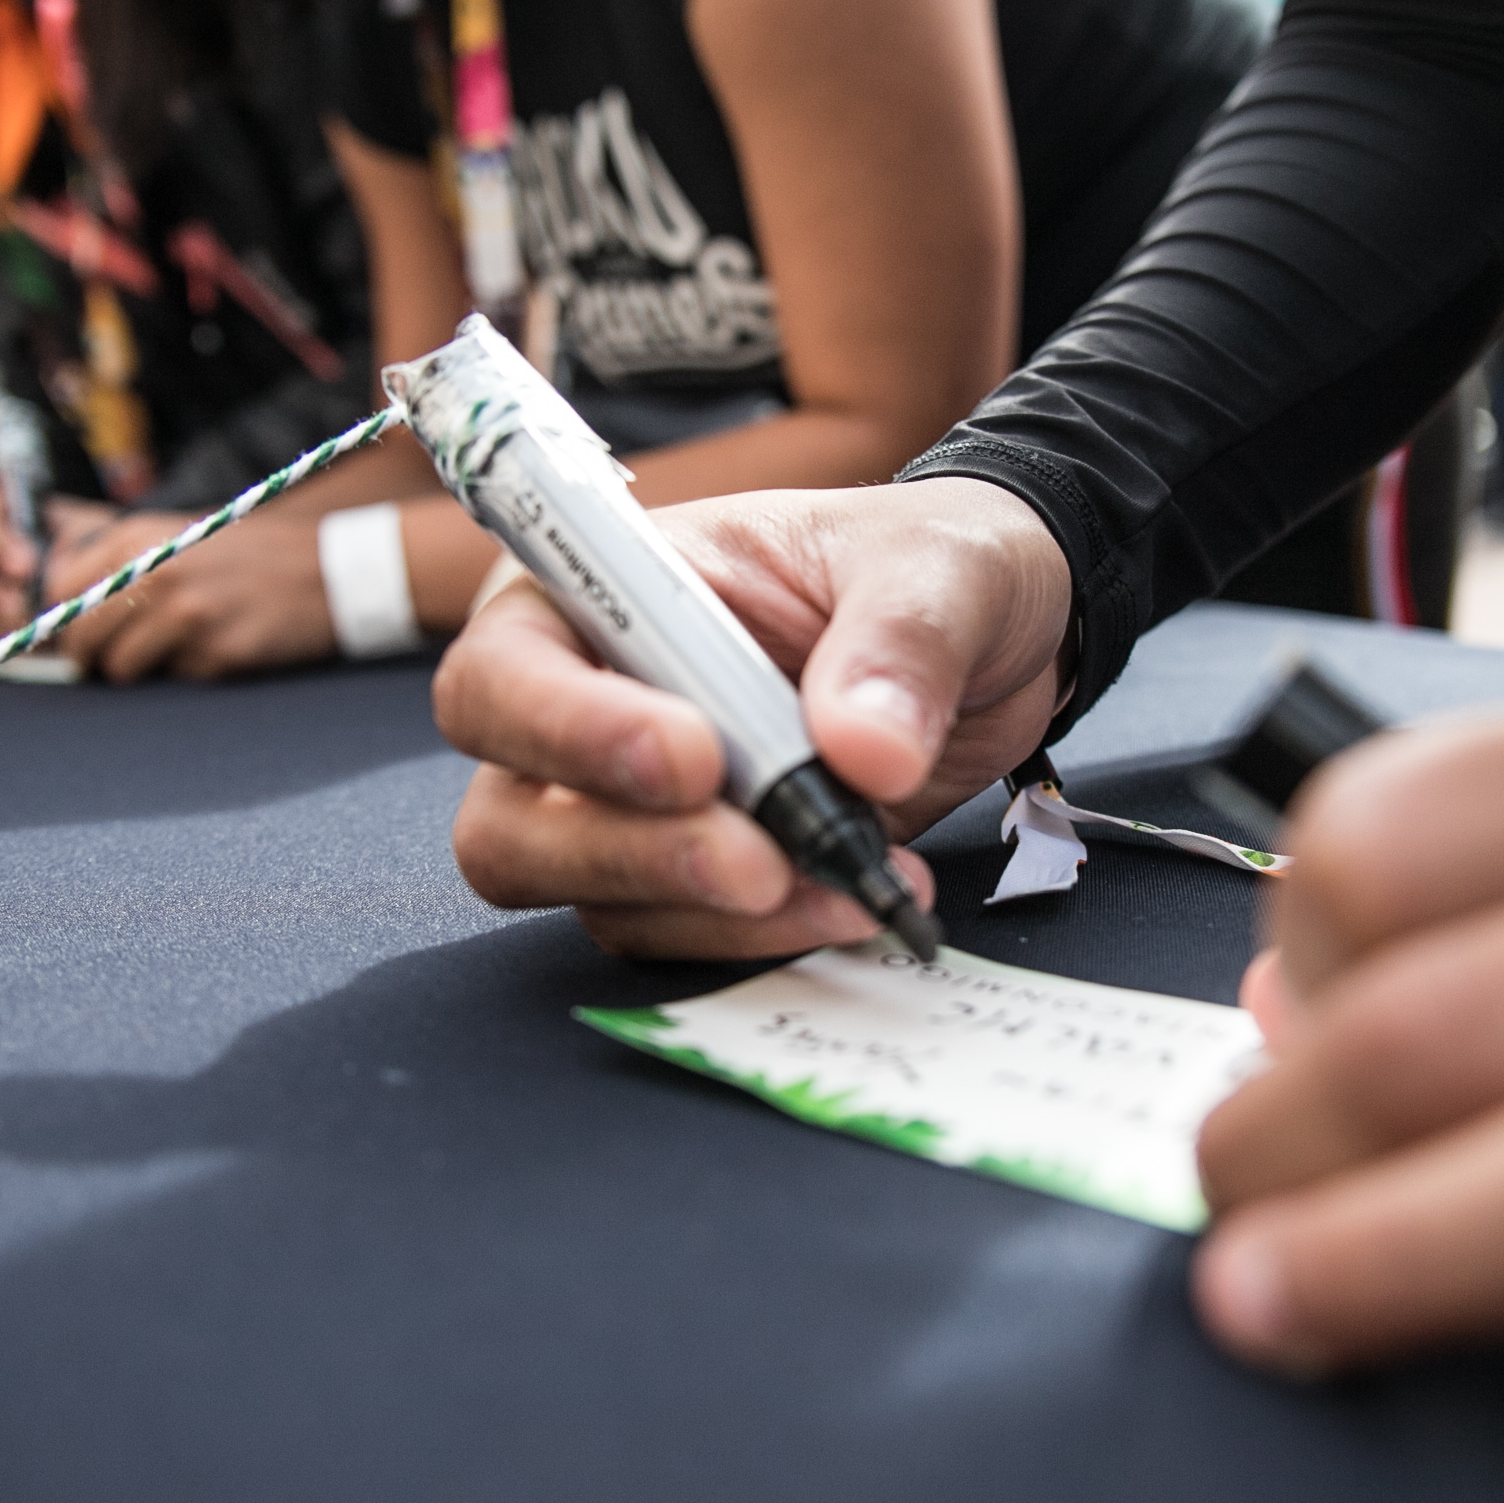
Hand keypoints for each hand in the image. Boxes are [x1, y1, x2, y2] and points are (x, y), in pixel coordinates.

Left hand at [31, 498, 334, 681]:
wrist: (332, 572)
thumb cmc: (253, 554)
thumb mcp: (181, 533)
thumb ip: (123, 559)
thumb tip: (60, 597)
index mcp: (139, 538)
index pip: (59, 589)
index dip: (60, 618)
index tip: (73, 632)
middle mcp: (157, 574)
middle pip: (82, 636)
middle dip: (88, 657)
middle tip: (105, 662)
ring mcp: (188, 616)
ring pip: (121, 668)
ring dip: (138, 669)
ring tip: (169, 652)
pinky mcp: (217, 653)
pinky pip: (175, 678)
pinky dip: (188, 671)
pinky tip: (217, 647)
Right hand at [432, 476, 1073, 956]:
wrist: (999, 641)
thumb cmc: (930, 567)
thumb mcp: (943, 566)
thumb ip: (904, 640)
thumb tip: (866, 749)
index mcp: (603, 591)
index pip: (504, 671)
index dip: (568, 728)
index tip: (695, 760)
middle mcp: (589, 706)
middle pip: (512, 819)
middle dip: (632, 853)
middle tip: (761, 864)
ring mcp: (631, 807)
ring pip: (592, 896)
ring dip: (713, 910)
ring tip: (846, 882)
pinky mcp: (693, 879)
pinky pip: (683, 936)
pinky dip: (767, 936)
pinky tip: (858, 900)